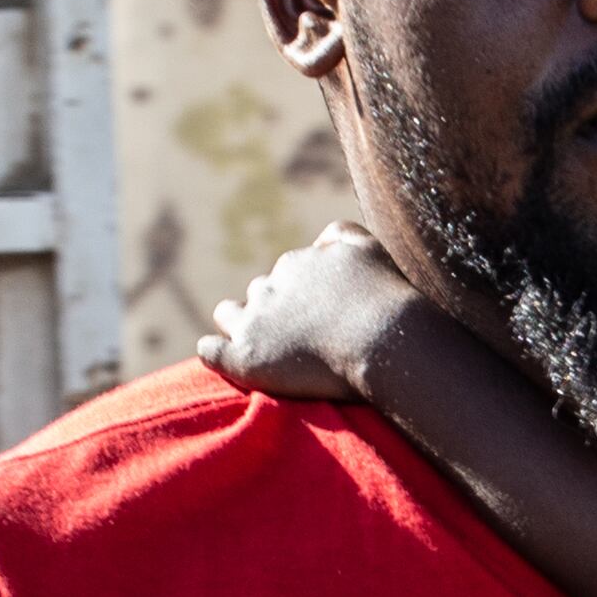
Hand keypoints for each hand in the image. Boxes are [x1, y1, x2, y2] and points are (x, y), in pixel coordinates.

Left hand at [196, 224, 418, 403]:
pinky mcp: (245, 357)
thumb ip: (341, 234)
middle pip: (258, 295)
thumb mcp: (367, 247)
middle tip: (301, 338)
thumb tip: (319, 240)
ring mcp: (254, 322)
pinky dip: (217, 353)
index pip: (285, 276)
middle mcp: (268, 288)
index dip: (299, 298)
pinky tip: (231, 361)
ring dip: (243, 327)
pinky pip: (210, 350)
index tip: (319, 318)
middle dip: (272, 312)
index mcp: (294, 264)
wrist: (386, 341)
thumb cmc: (384, 298)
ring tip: (268, 351)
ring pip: (229, 315)